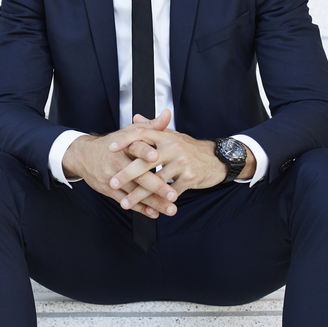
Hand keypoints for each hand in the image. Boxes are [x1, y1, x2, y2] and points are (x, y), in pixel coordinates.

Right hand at [61, 111, 178, 218]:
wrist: (84, 156)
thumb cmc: (112, 144)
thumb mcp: (129, 132)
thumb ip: (150, 125)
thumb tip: (167, 115)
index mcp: (124, 146)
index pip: (134, 147)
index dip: (144, 152)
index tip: (157, 157)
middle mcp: (117, 162)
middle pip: (138, 175)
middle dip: (157, 186)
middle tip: (172, 194)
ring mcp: (113, 178)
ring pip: (135, 192)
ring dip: (153, 202)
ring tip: (170, 208)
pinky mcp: (109, 190)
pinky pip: (126, 201)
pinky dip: (141, 208)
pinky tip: (154, 213)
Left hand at [108, 114, 255, 211]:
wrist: (217, 159)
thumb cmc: (190, 148)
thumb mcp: (172, 135)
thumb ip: (152, 127)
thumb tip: (135, 116)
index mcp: (166, 136)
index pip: (142, 133)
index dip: (125, 140)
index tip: (110, 148)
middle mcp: (173, 147)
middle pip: (145, 161)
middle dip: (127, 174)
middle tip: (112, 183)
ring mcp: (182, 163)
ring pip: (156, 181)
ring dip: (139, 194)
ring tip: (125, 203)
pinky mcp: (190, 177)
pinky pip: (171, 192)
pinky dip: (158, 202)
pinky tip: (148, 210)